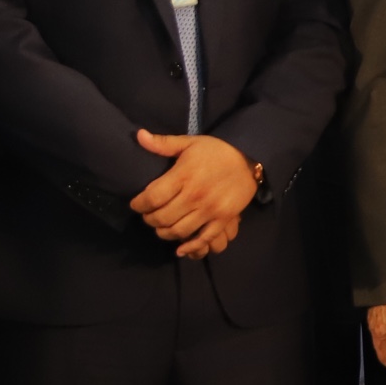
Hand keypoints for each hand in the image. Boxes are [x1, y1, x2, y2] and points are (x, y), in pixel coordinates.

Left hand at [130, 130, 256, 256]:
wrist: (249, 158)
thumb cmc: (216, 150)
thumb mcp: (189, 142)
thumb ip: (163, 143)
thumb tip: (139, 135)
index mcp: (184, 175)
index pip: (153, 197)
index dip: (139, 205)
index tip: (136, 205)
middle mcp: (195, 195)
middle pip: (163, 217)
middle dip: (150, 220)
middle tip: (148, 216)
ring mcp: (210, 209)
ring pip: (179, 230)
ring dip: (165, 233)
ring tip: (161, 227)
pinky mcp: (223, 219)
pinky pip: (204, 238)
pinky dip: (190, 247)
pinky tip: (180, 249)